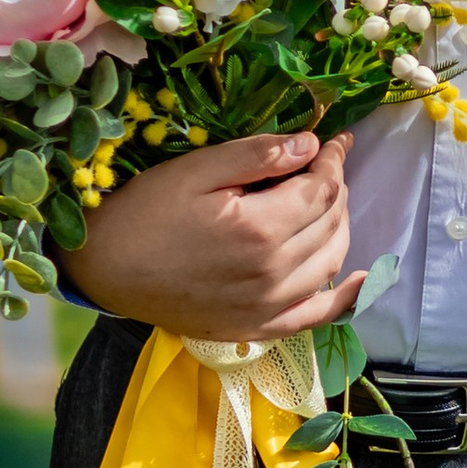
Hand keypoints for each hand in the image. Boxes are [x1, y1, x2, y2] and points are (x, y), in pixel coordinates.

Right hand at [65, 133, 360, 342]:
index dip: (333, 160)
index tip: (336, 140)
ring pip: (331, 261)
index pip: (321, 189)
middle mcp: (272, 274)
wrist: (104, 269)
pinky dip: (345, 298)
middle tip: (324, 166)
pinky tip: (363, 279)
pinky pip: (316, 316)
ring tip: (328, 201)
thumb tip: (311, 144)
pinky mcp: (257, 327)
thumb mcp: (194, 171)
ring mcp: (267, 306)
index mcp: (259, 229)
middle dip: (335, 188)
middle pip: (331, 223)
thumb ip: (256, 156)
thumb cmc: (143, 212)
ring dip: (340, 227)